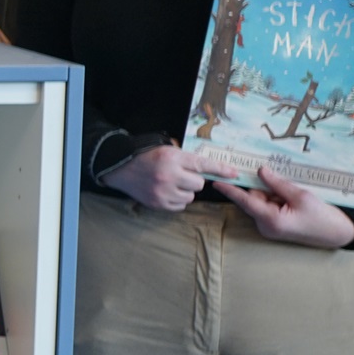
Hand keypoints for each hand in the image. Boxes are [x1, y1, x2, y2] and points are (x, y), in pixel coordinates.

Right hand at [100, 144, 234, 211]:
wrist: (119, 168)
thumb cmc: (144, 156)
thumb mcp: (165, 149)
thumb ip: (185, 157)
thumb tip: (209, 166)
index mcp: (172, 158)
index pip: (203, 164)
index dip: (221, 169)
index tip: (234, 173)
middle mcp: (169, 175)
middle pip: (199, 184)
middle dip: (194, 180)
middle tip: (182, 176)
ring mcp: (162, 191)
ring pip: (190, 196)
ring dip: (185, 191)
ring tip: (171, 184)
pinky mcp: (158, 203)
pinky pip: (179, 205)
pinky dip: (176, 199)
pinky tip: (166, 192)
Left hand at [214, 163, 353, 247]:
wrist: (337, 233)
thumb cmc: (322, 216)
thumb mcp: (301, 195)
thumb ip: (277, 184)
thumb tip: (260, 171)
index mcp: (270, 220)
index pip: (245, 201)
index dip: (230, 190)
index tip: (216, 182)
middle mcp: (265, 226)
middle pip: (254, 199)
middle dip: (265, 189)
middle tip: (285, 186)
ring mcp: (268, 228)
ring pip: (261, 202)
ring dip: (273, 194)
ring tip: (295, 198)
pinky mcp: (273, 226)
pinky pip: (268, 207)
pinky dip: (276, 200)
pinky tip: (292, 201)